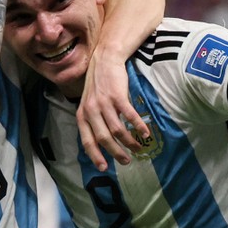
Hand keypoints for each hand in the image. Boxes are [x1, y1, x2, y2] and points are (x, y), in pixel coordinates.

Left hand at [76, 46, 148, 171]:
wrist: (104, 59)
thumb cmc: (98, 84)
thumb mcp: (88, 103)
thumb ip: (92, 121)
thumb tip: (100, 142)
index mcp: (82, 115)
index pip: (87, 141)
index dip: (96, 156)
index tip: (104, 168)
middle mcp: (91, 111)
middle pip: (104, 139)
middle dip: (116, 153)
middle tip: (126, 161)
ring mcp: (104, 103)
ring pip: (117, 130)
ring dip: (129, 142)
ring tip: (138, 147)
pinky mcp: (117, 96)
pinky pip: (129, 116)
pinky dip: (138, 126)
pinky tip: (145, 132)